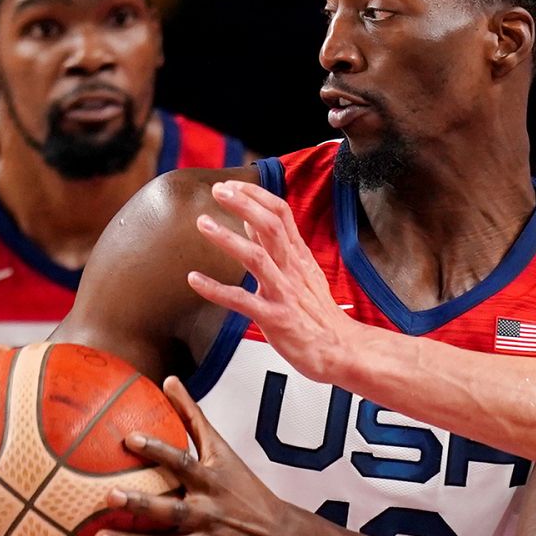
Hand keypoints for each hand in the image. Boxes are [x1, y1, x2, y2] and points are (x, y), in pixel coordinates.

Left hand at [96, 377, 291, 535]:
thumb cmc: (244, 489)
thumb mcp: (225, 452)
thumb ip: (194, 418)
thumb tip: (169, 380)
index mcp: (212, 482)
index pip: (184, 463)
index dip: (159, 450)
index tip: (131, 438)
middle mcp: (207, 513)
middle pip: (171, 510)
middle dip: (141, 504)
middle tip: (109, 494)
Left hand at [186, 181, 358, 384]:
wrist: (340, 349)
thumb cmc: (319, 314)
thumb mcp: (302, 272)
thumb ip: (277, 247)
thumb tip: (250, 221)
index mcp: (299, 256)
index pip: (281, 214)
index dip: (256, 196)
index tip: (232, 185)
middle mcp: (291, 269)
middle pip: (271, 226)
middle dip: (244, 204)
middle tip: (218, 191)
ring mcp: (284, 293)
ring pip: (257, 257)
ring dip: (228, 238)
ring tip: (203, 223)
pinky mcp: (274, 318)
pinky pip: (241, 301)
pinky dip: (216, 289)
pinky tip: (195, 280)